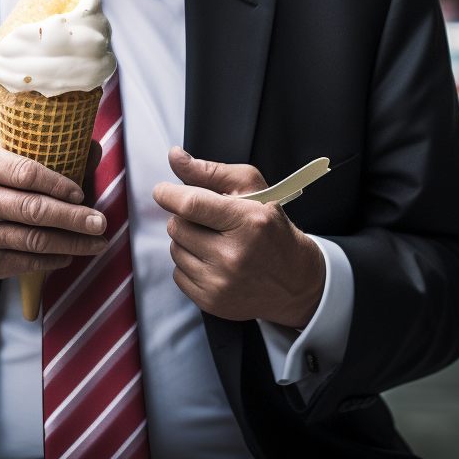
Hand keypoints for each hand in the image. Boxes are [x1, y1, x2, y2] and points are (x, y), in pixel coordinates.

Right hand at [0, 135, 106, 283]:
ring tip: (97, 242)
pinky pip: (25, 262)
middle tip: (100, 221)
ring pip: (33, 241)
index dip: (57, 183)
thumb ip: (37, 149)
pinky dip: (52, 259)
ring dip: (71, 243)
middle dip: (73, 218)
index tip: (80, 192)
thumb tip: (90, 148)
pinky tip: (69, 254)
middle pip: (33, 210)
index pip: (25, 173)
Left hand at [152, 147, 325, 327]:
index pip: (189, 204)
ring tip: (213, 241)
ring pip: (174, 250)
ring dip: (187, 242)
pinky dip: (189, 265)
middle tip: (208, 220)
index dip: (167, 194)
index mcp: (246, 221)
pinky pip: (177, 274)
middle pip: (176, 226)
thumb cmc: (271, 228)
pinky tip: (212, 262)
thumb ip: (209, 171)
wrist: (295, 280)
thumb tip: (174, 156)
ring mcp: (222, 283)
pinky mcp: (213, 302)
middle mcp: (233, 255)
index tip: (163, 191)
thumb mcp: (251, 188)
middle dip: (185, 218)